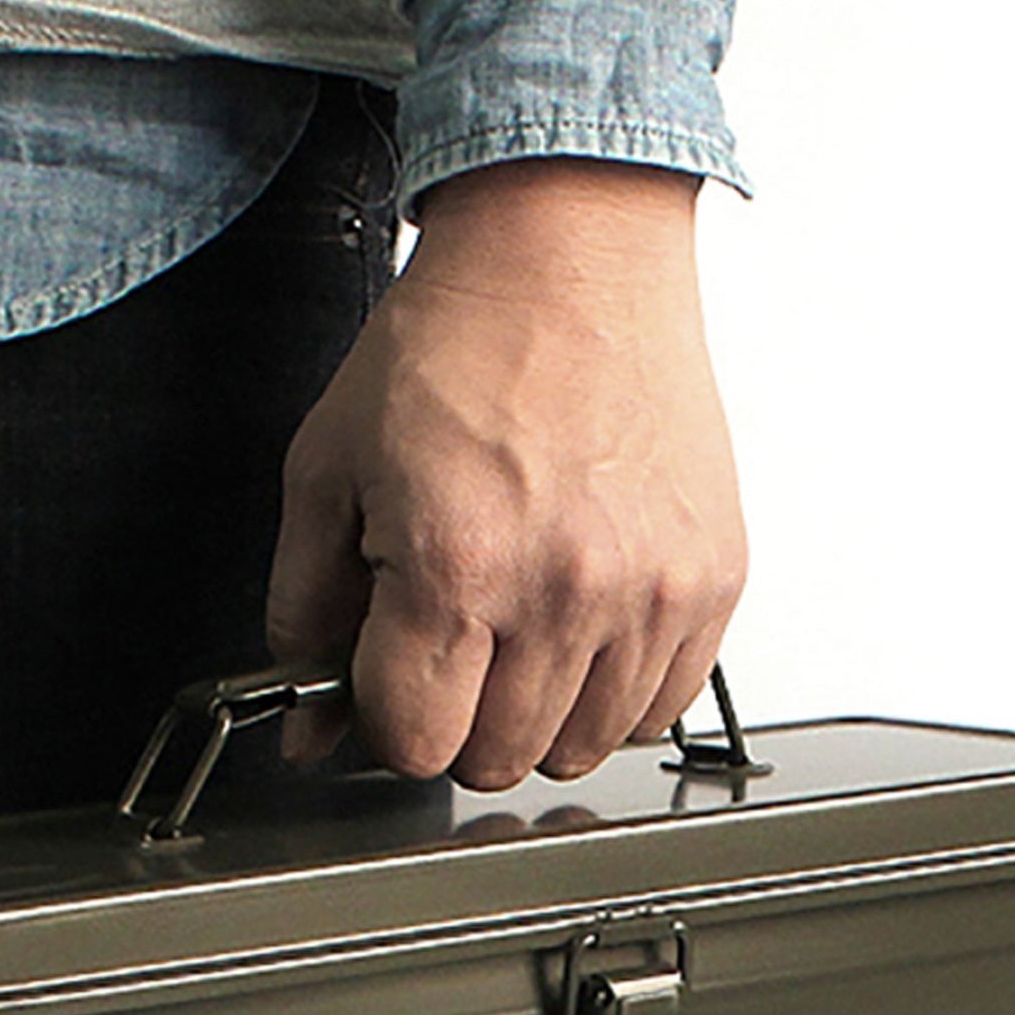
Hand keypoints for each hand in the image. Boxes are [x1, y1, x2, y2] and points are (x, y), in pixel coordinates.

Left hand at [266, 157, 746, 789]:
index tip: (390, 679)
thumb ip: (305, 614)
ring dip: (535, 714)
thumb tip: (309, 724)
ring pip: (580, 748)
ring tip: (518, 630)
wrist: (568, 256)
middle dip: (455, 722)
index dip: (387, 719)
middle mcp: (562, 588)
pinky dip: (613, 692)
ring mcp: (648, 591)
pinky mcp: (709, 580)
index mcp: (455, 565)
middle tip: (451, 649)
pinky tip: (581, 626)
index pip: (416, 741)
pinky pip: (659, 707)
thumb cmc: (454, 346)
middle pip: (496, 758)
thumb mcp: (327, 472)